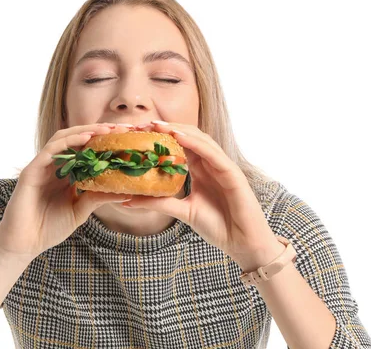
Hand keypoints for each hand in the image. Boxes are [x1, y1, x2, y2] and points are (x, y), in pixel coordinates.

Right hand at [0, 123, 133, 262]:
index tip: (125, 137)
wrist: (23, 244)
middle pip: (76, 139)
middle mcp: (54, 166)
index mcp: (65, 174)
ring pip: (63, 139)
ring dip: (85, 131)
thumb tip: (126, 191)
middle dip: (98, 130)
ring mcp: (42, 166)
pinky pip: (50, 150)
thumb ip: (98, 198)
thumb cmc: (49, 229)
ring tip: (106, 129)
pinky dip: (68, 141)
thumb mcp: (80, 210)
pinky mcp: (31, 171)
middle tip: (121, 128)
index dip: (104, 141)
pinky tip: (86, 138)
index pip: (86, 150)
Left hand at [122, 121, 283, 270]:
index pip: (179, 146)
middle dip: (167, 129)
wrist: (243, 244)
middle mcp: (211, 164)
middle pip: (189, 137)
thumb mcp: (182, 212)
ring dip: (179, 130)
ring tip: (158, 125)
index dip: (160, 137)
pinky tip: (179, 137)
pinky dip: (196, 143)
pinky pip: (213, 154)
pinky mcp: (233, 174)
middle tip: (143, 124)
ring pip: (201, 140)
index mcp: (201, 170)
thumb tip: (127, 200)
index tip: (138, 133)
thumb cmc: (218, 227)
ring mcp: (223, 167)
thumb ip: (159, 203)